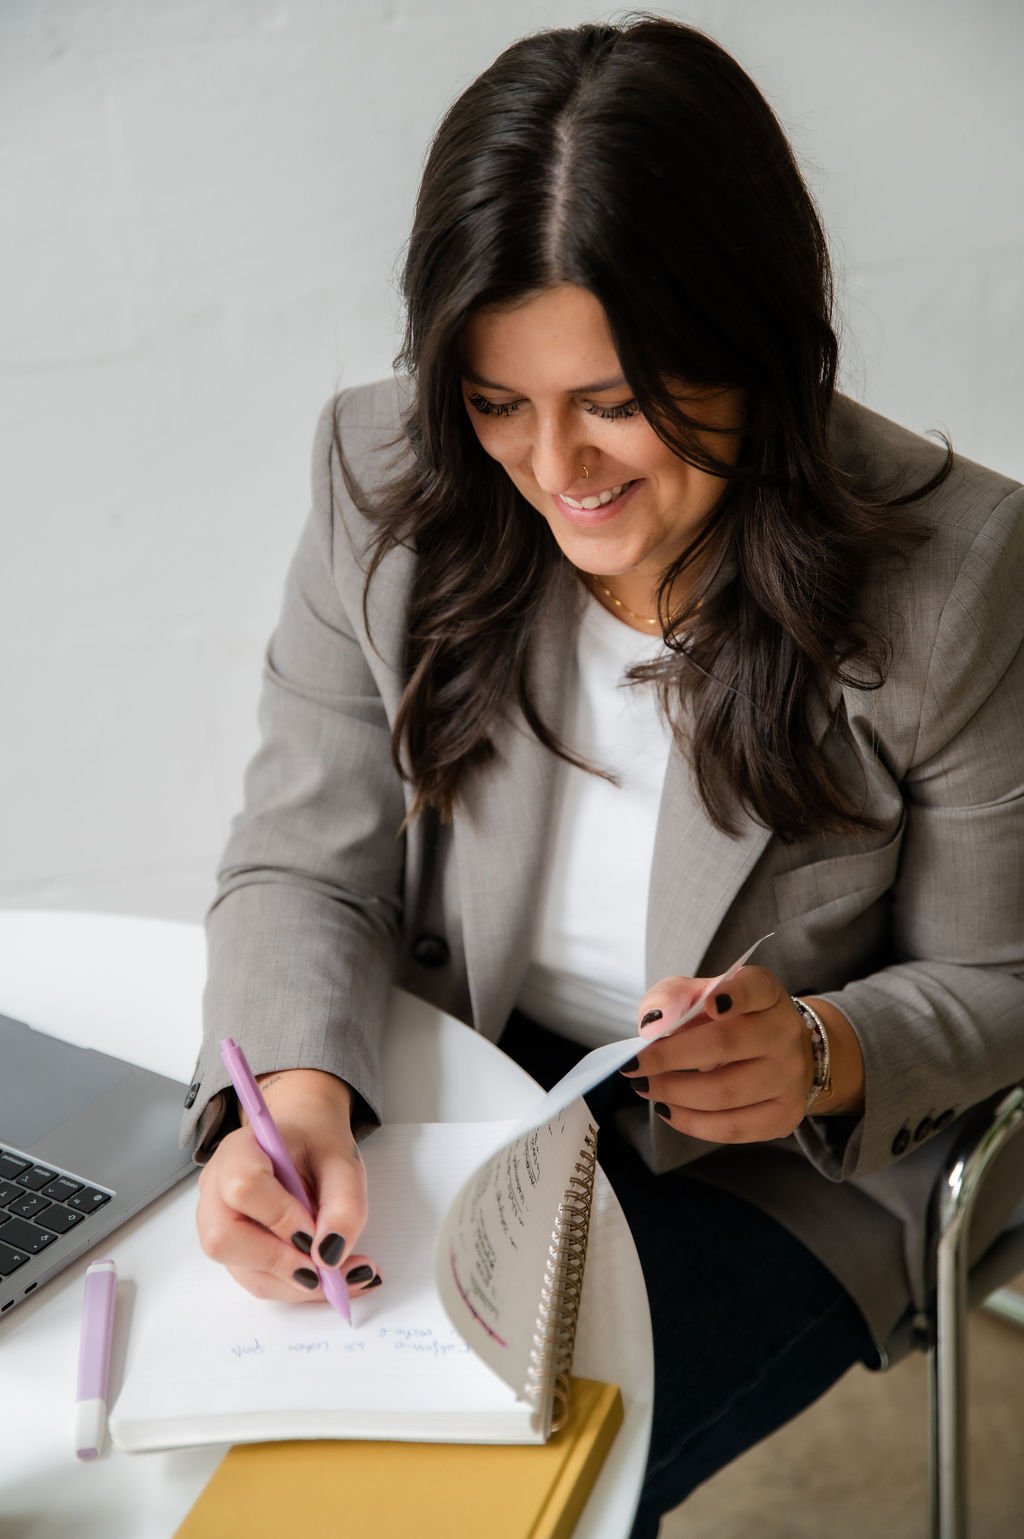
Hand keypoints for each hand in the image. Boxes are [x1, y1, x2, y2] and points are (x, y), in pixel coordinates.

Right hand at [197, 1068, 378, 1302]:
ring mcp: (217, 1224)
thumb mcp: (345, 1165)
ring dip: (298, 1284)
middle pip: (224, 1240)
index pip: (243, 1187)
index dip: (279, 1217)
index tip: (316, 1233)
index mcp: (239, 1151)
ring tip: (346, 1277)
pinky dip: (298, 1287)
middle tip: (331, 1270)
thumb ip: (345, 1206)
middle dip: (282, 1264)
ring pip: (244, 1272)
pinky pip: (259, 1281)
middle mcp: (215, 1189)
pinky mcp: (234, 1252)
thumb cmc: (318, 1148)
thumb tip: (329, 1257)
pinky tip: (333, 1278)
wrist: (305, 1145)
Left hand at [619, 966, 862, 1141]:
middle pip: (724, 1044)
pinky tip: (669, 1110)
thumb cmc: (728, 1020)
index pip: (756, 987)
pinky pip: (734, 1127)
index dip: (735, 995)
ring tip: (646, 1087)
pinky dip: (692, 1123)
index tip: (710, 1005)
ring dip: (674, 1093)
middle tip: (633, 1065)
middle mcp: (785, 1032)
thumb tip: (651, 1025)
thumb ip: (673, 998)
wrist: (777, 1053)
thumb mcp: (699, 995)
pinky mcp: (785, 1114)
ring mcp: (790, 1076)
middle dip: (668, 1057)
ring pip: (725, 1092)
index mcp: (766, 993)